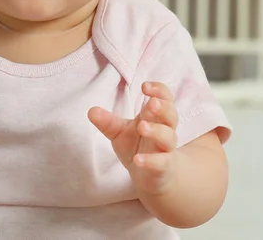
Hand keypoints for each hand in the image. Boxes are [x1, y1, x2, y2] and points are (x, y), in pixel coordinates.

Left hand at [88, 81, 178, 195]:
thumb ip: (107, 121)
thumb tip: (91, 111)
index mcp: (155, 116)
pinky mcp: (164, 167)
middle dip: (163, 107)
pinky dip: (150, 160)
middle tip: (151, 103)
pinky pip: (161, 162)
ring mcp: (165, 149)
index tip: (144, 87)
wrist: (150, 176)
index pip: (164, 98)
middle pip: (172, 115)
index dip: (159, 90)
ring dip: (156, 130)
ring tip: (141, 126)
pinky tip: (137, 159)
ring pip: (168, 137)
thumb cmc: (137, 146)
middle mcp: (164, 130)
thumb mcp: (119, 132)